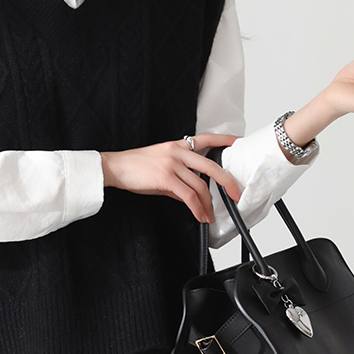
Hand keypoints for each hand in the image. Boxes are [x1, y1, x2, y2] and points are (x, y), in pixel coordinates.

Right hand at [100, 133, 240, 223]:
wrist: (114, 167)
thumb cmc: (135, 167)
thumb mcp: (161, 167)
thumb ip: (179, 177)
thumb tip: (192, 195)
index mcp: (178, 145)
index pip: (207, 138)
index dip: (225, 140)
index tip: (238, 143)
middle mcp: (178, 152)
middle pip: (211, 166)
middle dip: (227, 182)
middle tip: (235, 194)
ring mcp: (172, 164)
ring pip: (200, 185)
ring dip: (208, 204)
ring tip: (210, 216)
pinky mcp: (165, 177)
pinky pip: (188, 196)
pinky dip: (196, 208)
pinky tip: (198, 215)